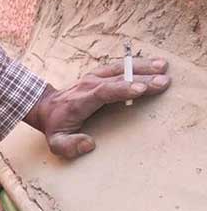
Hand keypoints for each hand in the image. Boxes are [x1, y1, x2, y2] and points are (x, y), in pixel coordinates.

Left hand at [25, 58, 170, 159]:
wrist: (46, 107)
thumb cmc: (55, 127)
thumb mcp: (57, 143)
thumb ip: (69, 146)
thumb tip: (89, 144)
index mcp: (81, 100)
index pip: (104, 92)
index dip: (122, 89)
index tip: (141, 89)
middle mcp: (90, 84)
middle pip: (118, 78)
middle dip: (141, 78)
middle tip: (163, 80)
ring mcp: (95, 76)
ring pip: (122, 68)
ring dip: (143, 67)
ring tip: (164, 67)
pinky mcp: (101, 74)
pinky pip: (121, 66)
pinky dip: (138, 64)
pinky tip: (155, 64)